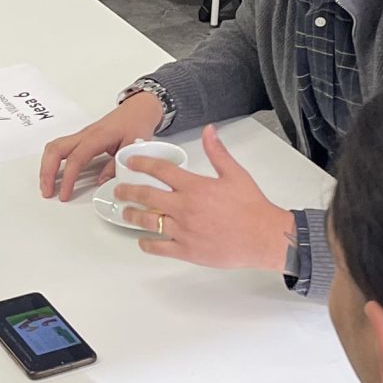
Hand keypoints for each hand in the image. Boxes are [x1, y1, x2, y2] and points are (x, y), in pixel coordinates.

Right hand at [39, 88, 165, 201]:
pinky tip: (53, 174)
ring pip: (53, 148)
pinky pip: (59, 148)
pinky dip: (52, 162)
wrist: (138, 110)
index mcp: (97, 137)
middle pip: (55, 150)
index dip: (68, 178)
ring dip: (46, 167)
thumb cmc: (136, 123)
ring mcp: (80, 136)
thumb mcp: (132, 146)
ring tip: (47, 186)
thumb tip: (101, 182)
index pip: (75, 158)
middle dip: (47, 172)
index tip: (64, 193)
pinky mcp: (80, 139)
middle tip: (47, 191)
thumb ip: (116, 165)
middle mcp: (84, 135)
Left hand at [122, 126, 293, 272]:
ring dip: (132, 216)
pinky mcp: (186, 250)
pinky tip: (143, 240)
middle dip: (127, 192)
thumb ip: (217, 152)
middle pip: (146, 196)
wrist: (263, 237)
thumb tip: (209, 131)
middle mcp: (184, 207)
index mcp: (194, 186)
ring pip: (148, 221)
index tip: (131, 162)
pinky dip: (147, 243)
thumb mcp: (235, 174)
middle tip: (119, 191)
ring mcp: (183, 230)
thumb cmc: (251, 208)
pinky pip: (159, 247)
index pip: (160, 170)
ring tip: (125, 213)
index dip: (142, 163)